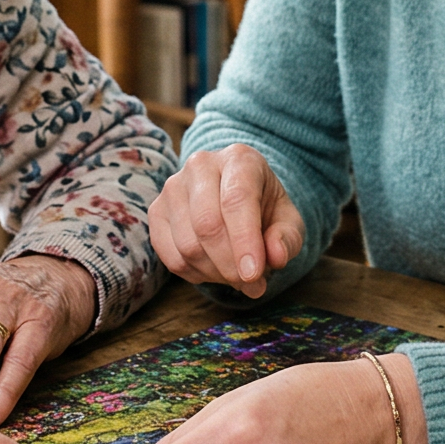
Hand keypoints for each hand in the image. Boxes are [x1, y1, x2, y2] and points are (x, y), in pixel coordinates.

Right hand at [147, 144, 305, 298]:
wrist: (236, 198)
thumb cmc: (265, 209)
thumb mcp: (288, 221)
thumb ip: (287, 238)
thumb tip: (276, 256)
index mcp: (239, 159)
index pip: (236, 199)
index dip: (244, 241)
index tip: (253, 275)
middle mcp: (201, 165)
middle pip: (208, 224)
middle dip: (230, 265)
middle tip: (251, 284)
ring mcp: (173, 187)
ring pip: (188, 245)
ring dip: (215, 273)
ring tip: (236, 274)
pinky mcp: (156, 211)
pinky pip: (171, 257)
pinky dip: (196, 275)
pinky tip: (214, 270)